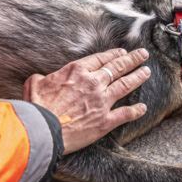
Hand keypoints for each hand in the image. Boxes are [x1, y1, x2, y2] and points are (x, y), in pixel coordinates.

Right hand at [23, 48, 150, 153]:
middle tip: (143, 54)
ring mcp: (102, 101)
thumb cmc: (36, 106)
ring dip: (137, 77)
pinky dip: (136, 111)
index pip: (100, 59)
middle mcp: (93, 83)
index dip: (113, 55)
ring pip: (125, 85)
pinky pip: (125, 114)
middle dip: (132, 60)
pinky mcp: (105, 121)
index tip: (122, 52)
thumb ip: (42, 78)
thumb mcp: (34, 83)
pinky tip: (143, 108)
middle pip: (117, 67)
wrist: (43, 129)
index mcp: (77, 71)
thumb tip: (41, 79)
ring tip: (146, 71)